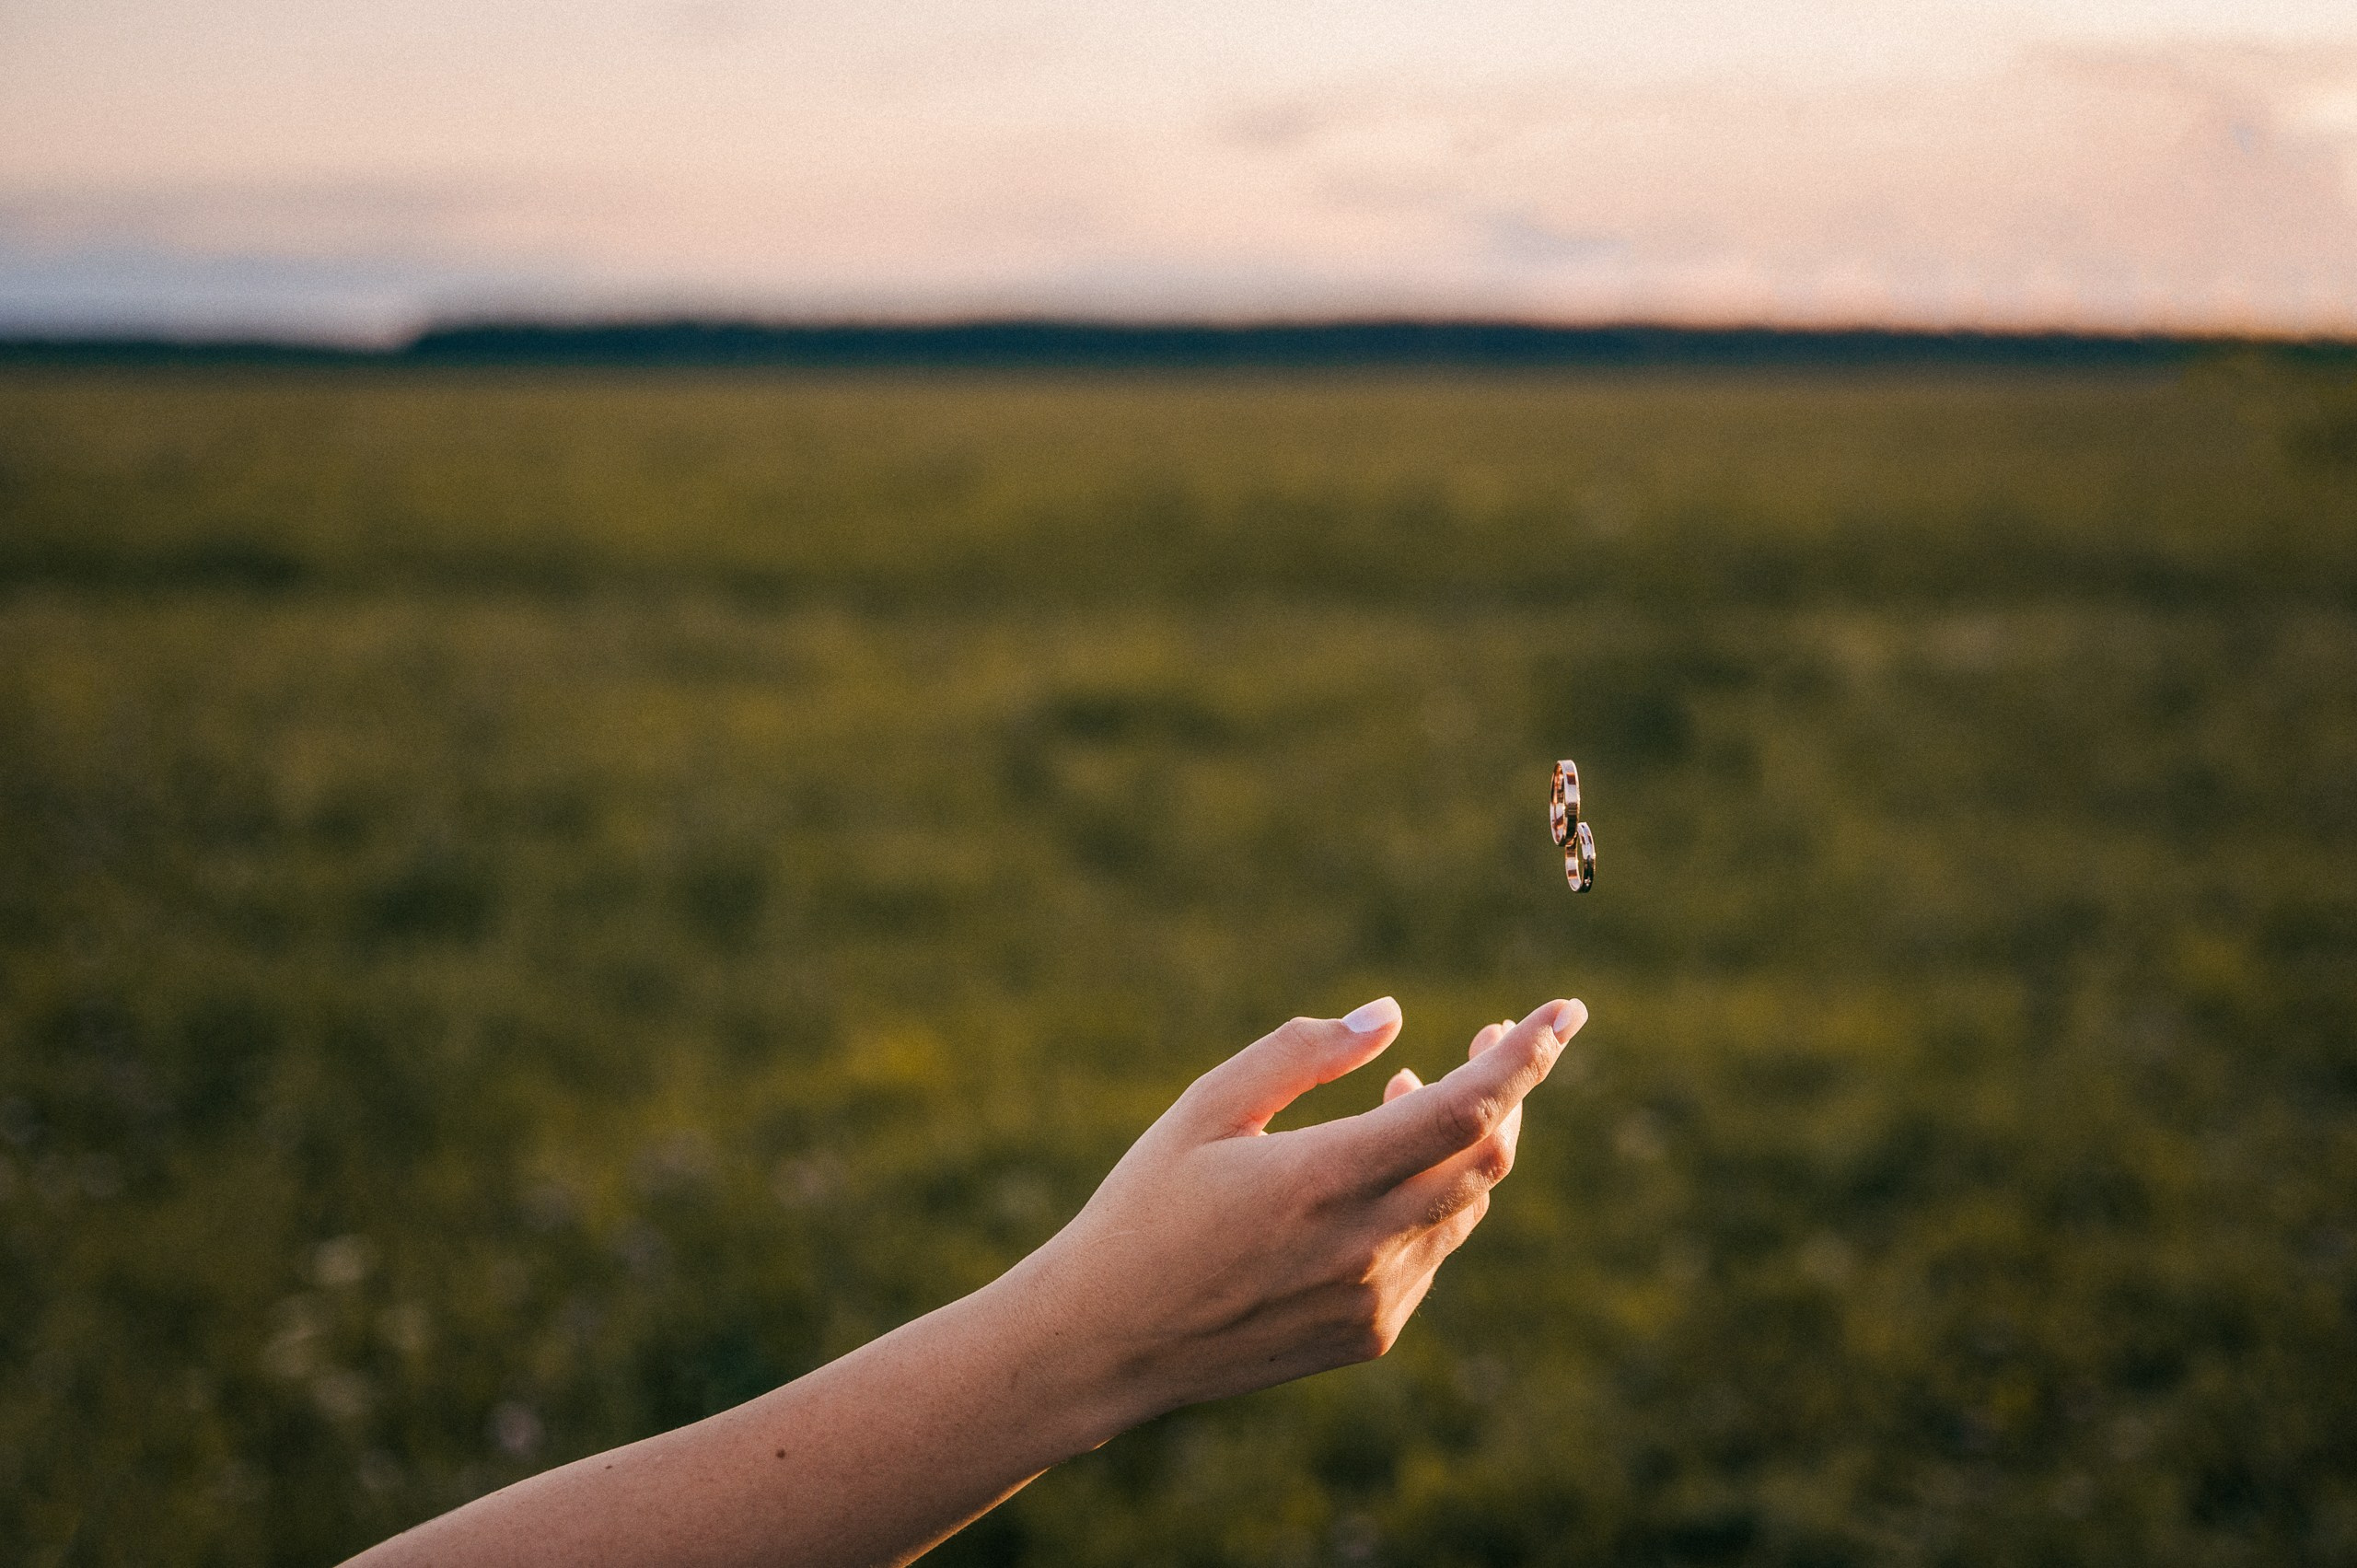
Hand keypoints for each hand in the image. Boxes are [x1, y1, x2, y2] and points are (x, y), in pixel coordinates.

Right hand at [1006, 995, 1586, 1428]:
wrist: (1108, 1343)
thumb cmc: (1146, 1206)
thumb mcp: (1207, 1107)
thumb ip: (1304, 1053)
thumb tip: (1393, 1016)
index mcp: (1321, 1179)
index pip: (1463, 1109)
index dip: (1524, 1055)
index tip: (1565, 1011)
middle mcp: (1363, 1245)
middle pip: (1487, 1154)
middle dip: (1509, 1087)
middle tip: (1491, 1034)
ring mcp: (1374, 1298)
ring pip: (1467, 1203)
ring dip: (1466, 1139)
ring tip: (1417, 1092)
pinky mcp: (1372, 1334)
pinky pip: (1433, 1250)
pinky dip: (1432, 1196)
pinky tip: (1383, 1173)